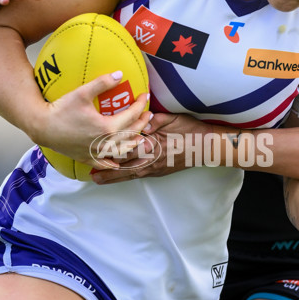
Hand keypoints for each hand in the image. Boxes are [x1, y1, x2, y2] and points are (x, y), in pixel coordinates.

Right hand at [34, 72, 151, 169]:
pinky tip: (118, 161)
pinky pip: (105, 164)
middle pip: (131, 134)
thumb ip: (102, 83)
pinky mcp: (87, 159)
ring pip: (122, 151)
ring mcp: (96, 153)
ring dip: (133, 142)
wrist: (42, 127)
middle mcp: (105, 143)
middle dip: (142, 123)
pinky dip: (114, 162)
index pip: (131, 115)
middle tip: (148, 114)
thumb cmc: (61, 110)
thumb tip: (120, 74)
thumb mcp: (82, 93)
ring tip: (140, 136)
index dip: (140, 105)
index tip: (144, 96)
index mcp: (107, 127)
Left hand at [91, 111, 206, 182]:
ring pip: (130, 174)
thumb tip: (144, 119)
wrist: (206, 147)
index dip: (112, 155)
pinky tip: (118, 178)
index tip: (98, 156)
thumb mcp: (174, 120)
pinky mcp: (158, 171)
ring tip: (99, 180)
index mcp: (154, 147)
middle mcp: (152, 161)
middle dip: (108, 172)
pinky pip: (139, 175)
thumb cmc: (191, 131)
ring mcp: (155, 168)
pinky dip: (126, 177)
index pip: (129, 152)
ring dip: (114, 178)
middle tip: (92, 176)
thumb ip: (158, 120)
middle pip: (125, 168)